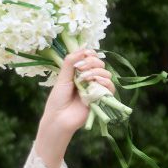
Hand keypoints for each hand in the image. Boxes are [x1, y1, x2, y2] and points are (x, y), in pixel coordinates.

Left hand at [34, 47, 115, 167]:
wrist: (58, 119)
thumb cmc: (57, 100)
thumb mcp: (62, 78)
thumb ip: (70, 63)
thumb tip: (82, 48)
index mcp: (79, 73)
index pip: (91, 58)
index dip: (90, 54)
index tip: (83, 55)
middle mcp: (89, 80)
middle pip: (100, 64)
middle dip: (92, 63)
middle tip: (80, 68)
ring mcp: (95, 89)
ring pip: (106, 74)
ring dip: (96, 72)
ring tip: (84, 79)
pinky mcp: (101, 99)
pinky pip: (110, 87)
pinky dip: (104, 82)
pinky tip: (95, 83)